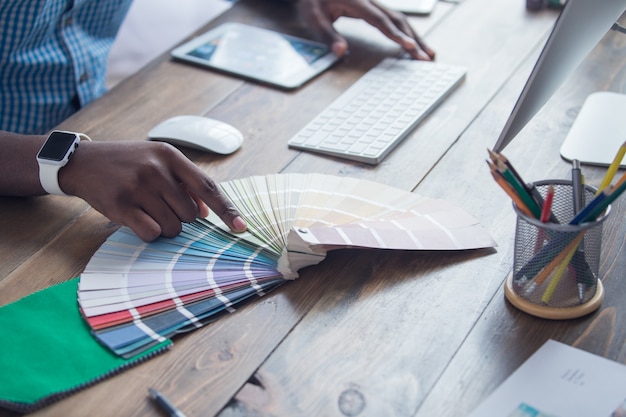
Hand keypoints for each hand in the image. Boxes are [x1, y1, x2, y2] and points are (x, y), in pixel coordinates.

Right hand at [59, 140, 246, 241]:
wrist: (84, 162)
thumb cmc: (129, 163)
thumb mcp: (158, 161)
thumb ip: (185, 182)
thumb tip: (206, 211)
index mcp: (171, 156)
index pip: (207, 187)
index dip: (227, 210)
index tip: (242, 227)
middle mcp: (156, 169)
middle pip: (190, 214)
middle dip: (180, 217)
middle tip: (159, 204)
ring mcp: (138, 187)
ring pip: (173, 227)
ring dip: (165, 226)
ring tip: (146, 209)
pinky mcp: (121, 205)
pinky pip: (152, 233)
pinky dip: (149, 233)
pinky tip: (136, 218)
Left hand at [297, 0, 435, 59]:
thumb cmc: (312, 2)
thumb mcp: (314, 18)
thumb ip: (327, 35)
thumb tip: (341, 51)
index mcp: (357, 2)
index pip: (380, 20)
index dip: (396, 34)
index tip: (409, 47)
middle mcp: (370, 1)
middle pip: (397, 19)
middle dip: (413, 40)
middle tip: (426, 58)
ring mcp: (374, 4)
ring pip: (400, 19)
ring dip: (415, 37)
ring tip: (429, 54)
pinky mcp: (374, 9)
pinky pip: (394, 20)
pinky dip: (407, 33)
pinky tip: (414, 44)